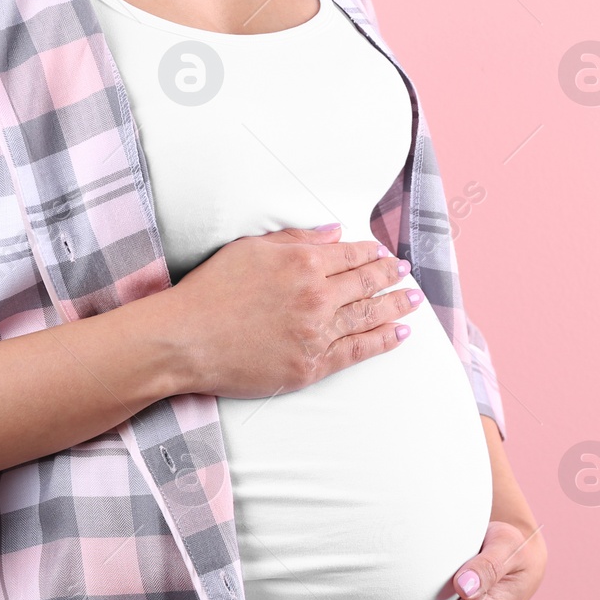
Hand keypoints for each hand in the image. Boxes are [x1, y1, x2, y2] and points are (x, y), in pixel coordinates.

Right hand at [168, 223, 421, 398]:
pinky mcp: (311, 366)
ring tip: (414, 299)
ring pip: (369, 315)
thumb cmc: (210, 291)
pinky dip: (383, 340)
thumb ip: (296, 239)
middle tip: (405, 271)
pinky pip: (358, 351)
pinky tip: (400, 333)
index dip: (371, 253)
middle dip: (390, 274)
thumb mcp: (250, 249)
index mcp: (303, 263)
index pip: (350, 255)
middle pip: (366, 283)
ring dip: (396, 305)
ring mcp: (317, 334)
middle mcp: (317, 297)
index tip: (384, 252)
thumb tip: (335, 233)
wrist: (185, 340)